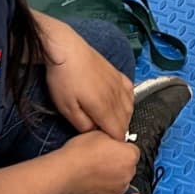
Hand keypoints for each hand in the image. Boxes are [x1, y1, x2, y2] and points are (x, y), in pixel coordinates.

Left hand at [36, 14, 132, 137]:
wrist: (66, 50)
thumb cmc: (63, 80)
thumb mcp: (66, 108)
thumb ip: (83, 125)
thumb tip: (95, 132)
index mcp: (105, 108)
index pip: (118, 133)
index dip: (112, 142)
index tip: (102, 143)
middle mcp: (117, 97)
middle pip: (126, 121)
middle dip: (117, 131)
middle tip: (101, 132)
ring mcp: (120, 84)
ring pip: (130, 108)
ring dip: (123, 118)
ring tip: (109, 120)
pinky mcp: (118, 73)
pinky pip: (131, 92)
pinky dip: (128, 102)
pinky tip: (120, 102)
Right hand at [57, 130, 141, 193]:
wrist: (62, 174)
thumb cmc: (77, 154)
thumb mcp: (98, 133)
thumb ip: (113, 137)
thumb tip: (115, 139)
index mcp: (129, 155)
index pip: (132, 150)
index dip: (120, 148)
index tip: (112, 148)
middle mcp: (128, 173)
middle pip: (128, 166)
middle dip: (119, 162)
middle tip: (101, 159)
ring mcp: (119, 189)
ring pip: (124, 181)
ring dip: (117, 177)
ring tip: (98, 172)